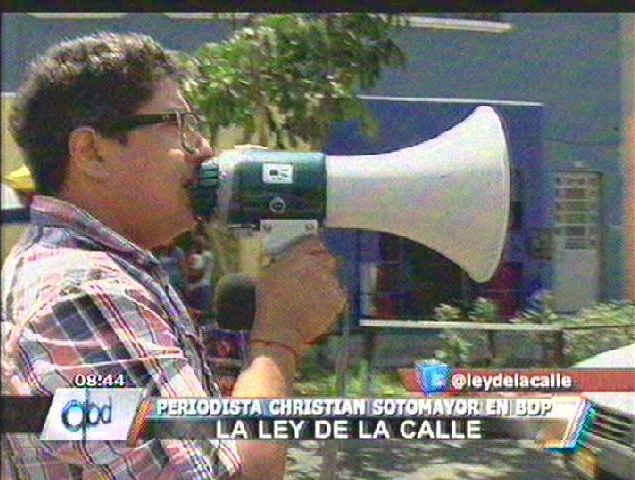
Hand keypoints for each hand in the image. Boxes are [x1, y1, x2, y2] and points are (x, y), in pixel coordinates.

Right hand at [250, 236, 346, 358]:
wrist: (281, 330)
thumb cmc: (270, 305)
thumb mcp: (268, 275)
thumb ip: (284, 261)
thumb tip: (293, 257)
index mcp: (298, 257)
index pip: (315, 242)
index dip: (316, 248)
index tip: (315, 253)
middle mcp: (316, 265)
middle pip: (329, 258)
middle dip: (324, 266)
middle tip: (315, 278)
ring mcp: (329, 282)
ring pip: (334, 277)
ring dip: (327, 284)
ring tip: (313, 298)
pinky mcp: (338, 298)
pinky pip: (340, 293)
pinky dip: (333, 299)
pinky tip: (320, 306)